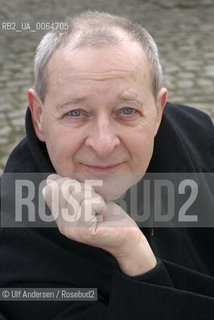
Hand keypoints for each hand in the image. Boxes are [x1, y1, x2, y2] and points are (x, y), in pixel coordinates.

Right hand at [42, 174, 156, 275]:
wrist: (127, 237)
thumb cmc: (110, 215)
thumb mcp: (88, 197)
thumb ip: (71, 188)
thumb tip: (51, 178)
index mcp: (60, 216)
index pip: (50, 189)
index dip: (70, 183)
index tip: (87, 196)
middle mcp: (62, 225)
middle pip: (64, 188)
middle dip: (84, 189)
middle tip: (95, 204)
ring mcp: (71, 229)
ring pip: (77, 194)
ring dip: (95, 198)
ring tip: (100, 211)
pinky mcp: (83, 231)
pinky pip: (88, 203)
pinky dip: (101, 205)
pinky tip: (104, 216)